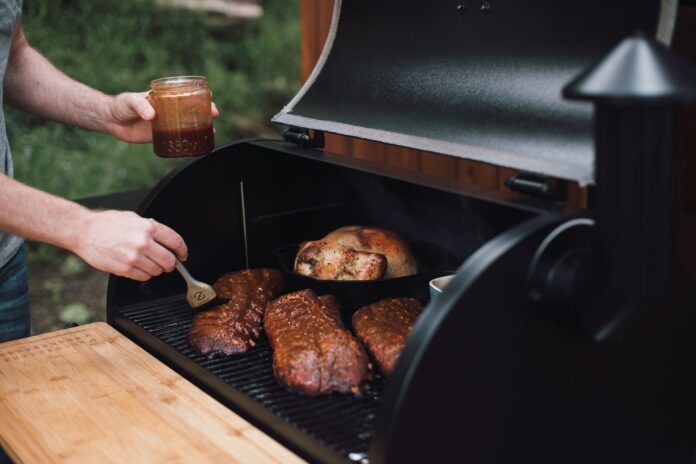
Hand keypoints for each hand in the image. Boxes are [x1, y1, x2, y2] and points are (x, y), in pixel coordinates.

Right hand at [73, 210, 187, 280]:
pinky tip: (137, 266)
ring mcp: (134, 257)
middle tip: (167, 263)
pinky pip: (143, 277)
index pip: (176, 242)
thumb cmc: (107, 223)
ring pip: (157, 271)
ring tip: (146, 262)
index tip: (182, 255)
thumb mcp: (133, 218)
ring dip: (155, 269)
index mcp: (148, 228)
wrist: (84, 231)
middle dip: (170, 264)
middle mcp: (143, 242)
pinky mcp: (124, 269)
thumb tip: (164, 238)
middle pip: (169, 261)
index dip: (182, 251)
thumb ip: (150, 228)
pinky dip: (143, 274)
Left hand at [105, 92, 219, 142]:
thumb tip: (152, 115)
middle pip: (191, 109)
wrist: (110, 120)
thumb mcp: (130, 101)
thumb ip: (140, 106)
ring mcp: (166, 122)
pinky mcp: (160, 135)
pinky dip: (188, 140)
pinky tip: (196, 144)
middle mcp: (168, 109)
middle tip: (214, 114)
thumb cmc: (121, 105)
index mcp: (164, 98)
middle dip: (205, 111)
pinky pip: (177, 138)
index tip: (210, 95)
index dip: (199, 94)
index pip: (185, 93)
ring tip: (212, 131)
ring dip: (201, 127)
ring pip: (187, 124)